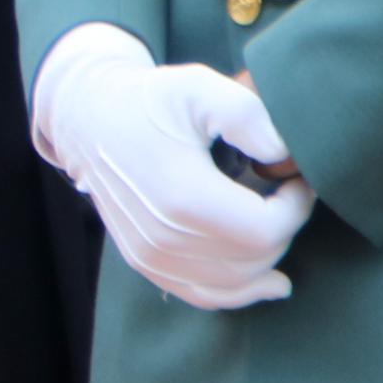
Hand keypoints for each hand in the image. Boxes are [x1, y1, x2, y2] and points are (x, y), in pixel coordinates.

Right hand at [48, 48, 315, 309]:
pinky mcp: (144, 262)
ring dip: (267, 256)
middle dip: (283, 227)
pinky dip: (241, 291)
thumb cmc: (147, 100)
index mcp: (183, 195)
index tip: (295, 179)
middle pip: (256, 258)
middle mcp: (164, 237)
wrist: (87, 118)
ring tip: (276, 223)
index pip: (267, 230)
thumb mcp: (201, 87)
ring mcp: (151, 255)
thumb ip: (252, 119)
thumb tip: (285, 158)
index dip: (296, 207)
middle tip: (284, 192)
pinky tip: (269, 282)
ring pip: (237, 282)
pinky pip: (206, 295)